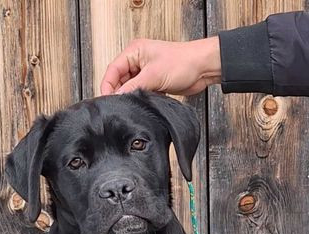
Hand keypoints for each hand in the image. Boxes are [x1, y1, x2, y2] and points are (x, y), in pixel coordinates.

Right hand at [100, 36, 220, 95]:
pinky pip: (140, 92)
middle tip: (120, 105)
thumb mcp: (153, 76)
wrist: (202, 68)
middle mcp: (137, 60)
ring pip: (129, 87)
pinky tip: (144, 102)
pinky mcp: (152, 82)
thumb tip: (118, 97)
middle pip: (119, 80)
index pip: (113, 70)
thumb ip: (132, 87)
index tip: (106, 100)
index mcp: (134, 51)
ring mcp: (145, 71)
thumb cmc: (183, 63)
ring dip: (131, 96)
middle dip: (118, 92)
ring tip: (134, 103)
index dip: (107, 86)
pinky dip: (140, 98)